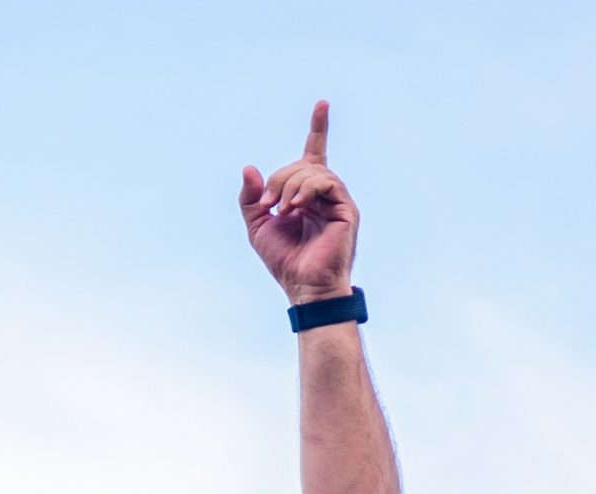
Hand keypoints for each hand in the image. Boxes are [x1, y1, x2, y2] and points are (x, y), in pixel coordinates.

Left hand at [239, 100, 358, 306]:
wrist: (304, 286)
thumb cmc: (284, 259)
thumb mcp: (257, 226)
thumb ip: (251, 197)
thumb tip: (250, 168)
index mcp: (306, 194)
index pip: (313, 154)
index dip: (318, 129)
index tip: (322, 104)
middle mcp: (324, 193)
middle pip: (303, 164)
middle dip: (279, 178)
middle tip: (267, 203)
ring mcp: (337, 200)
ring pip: (314, 171)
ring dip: (290, 186)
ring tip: (282, 210)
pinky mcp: (346, 209)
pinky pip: (327, 182)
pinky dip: (306, 190)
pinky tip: (295, 207)